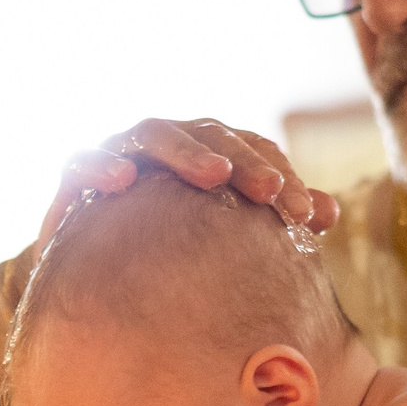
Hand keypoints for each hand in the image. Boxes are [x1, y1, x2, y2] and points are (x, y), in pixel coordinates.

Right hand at [41, 118, 337, 243]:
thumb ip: (271, 217)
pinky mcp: (75, 177)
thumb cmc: (168, 246)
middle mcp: (168, 145)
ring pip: (154, 135)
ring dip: (185, 152)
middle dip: (244, 161)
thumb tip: (331, 212)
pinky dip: (101, 165)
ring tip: (214, 176)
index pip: (252, 151)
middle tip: (272, 193)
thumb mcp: (221, 236)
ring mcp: (121, 153)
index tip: (308, 217)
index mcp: (207, 154)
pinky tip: (122, 182)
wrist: (92, 270)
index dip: (282, 176)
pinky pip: (82, 160)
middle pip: (210, 135)